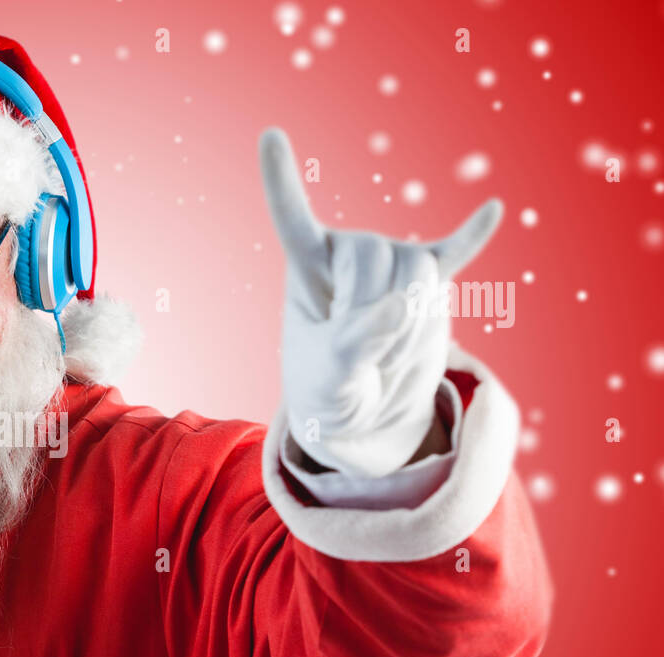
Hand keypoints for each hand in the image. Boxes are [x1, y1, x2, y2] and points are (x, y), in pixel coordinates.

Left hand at [259, 127, 501, 477]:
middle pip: (380, 259)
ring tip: (388, 355)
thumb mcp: (327, 381)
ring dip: (412, 329)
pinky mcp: (432, 282)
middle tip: (363, 358)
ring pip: (421, 275)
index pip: (292, 216)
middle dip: (377, 316)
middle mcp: (351, 252)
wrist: (364, 415)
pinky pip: (455, 254)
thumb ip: (354, 346)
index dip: (281, 178)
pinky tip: (492, 211)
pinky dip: (472, 237)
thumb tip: (399, 305)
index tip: (269, 135)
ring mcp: (394, 263)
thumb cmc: (328, 392)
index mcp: (307, 267)